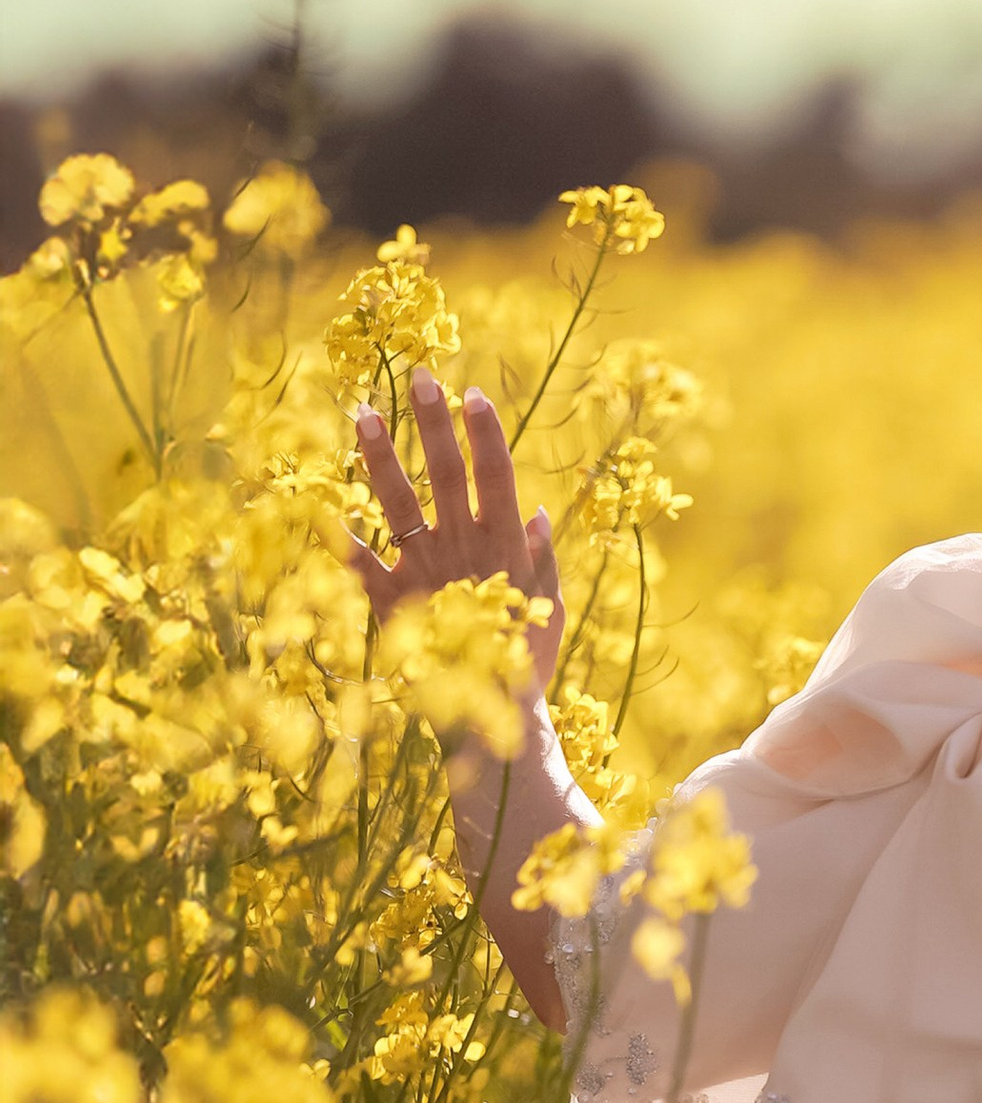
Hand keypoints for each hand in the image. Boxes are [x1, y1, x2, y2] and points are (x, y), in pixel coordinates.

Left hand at [345, 370, 562, 709]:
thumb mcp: (548, 609)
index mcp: (506, 547)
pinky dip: (333, 536)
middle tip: (418, 378)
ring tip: (363, 415)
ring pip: (400, 504)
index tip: (471, 393)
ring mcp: (425, 574)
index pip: (498, 475)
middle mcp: (465, 551)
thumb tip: (539, 512)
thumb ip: (543, 559)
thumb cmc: (525, 664)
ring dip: (380, 457)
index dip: (485, 432)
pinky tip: (311, 504)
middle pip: (446, 474)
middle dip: (433, 424)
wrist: (495, 725)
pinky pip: (358, 564)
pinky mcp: (392, 604)